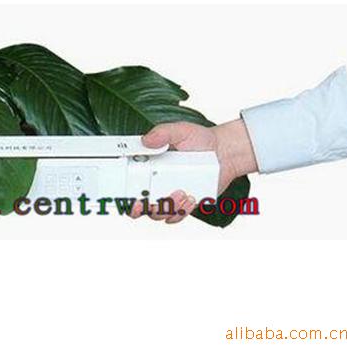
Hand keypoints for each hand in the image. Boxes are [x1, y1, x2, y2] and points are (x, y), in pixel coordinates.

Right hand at [129, 119, 257, 223]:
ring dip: (165, 207)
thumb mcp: (181, 130)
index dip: (122, 192)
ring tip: (181, 192)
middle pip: (138, 205)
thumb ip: (162, 132)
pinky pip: (177, 216)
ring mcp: (169, 195)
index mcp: (149, 166)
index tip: (125, 194)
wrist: (225, 153)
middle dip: (137, 208)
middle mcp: (156, 183)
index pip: (128, 182)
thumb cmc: (201, 140)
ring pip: (157, 213)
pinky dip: (180, 211)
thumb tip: (146, 140)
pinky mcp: (184, 204)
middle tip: (143, 204)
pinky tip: (189, 197)